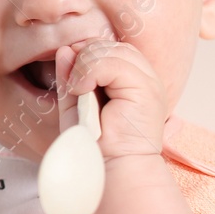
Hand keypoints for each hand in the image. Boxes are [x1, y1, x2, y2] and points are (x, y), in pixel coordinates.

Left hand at [56, 39, 167, 160]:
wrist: (109, 169)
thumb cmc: (93, 143)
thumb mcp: (74, 104)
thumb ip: (71, 76)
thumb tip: (66, 48)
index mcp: (131, 79)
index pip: (107, 47)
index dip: (84, 55)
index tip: (72, 80)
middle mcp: (143, 77)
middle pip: (108, 45)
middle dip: (83, 58)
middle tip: (74, 87)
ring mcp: (148, 81)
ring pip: (110, 50)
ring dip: (84, 65)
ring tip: (78, 91)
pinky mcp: (145, 89)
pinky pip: (113, 63)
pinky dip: (90, 71)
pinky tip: (83, 90)